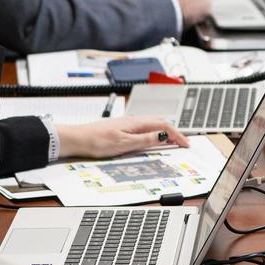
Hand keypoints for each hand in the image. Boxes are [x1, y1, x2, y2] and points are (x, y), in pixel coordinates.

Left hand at [55, 116, 189, 160]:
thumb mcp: (125, 144)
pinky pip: (144, 128)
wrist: (78, 139)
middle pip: (160, 122)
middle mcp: (134, 120)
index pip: (164, 126)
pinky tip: (151, 139)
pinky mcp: (122, 128)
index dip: (177, 135)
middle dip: (174, 132)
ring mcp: (128, 123)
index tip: (186, 144)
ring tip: (172, 141)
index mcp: (137, 123)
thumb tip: (163, 136)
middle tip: (183, 143)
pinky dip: (154, 132)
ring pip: (152, 124)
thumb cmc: (97, 141)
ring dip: (165, 132)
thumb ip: (145, 140)